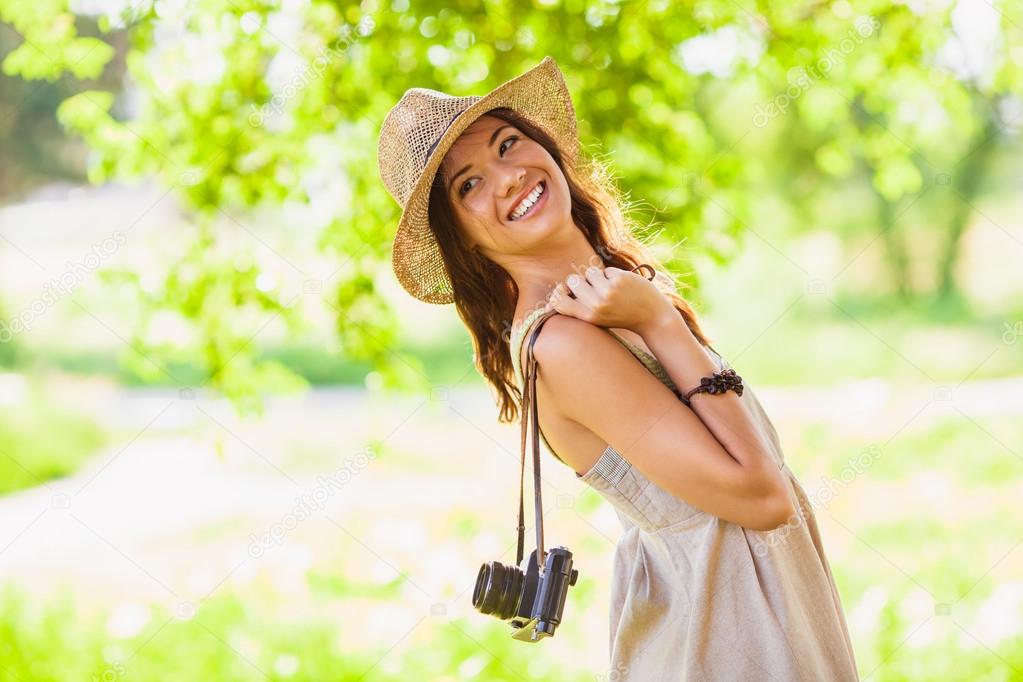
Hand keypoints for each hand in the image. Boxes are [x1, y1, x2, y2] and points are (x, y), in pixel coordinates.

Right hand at [545, 265, 676, 333]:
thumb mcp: (598, 318)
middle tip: (595, 288)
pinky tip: (624, 286)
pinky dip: (614, 275)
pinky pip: (607, 270)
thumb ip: (580, 306)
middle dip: (582, 280)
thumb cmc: (622, 316)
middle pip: (573, 281)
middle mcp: (596, 305)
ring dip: (599, 277)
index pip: (559, 302)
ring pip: (590, 272)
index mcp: (588, 317)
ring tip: (611, 288)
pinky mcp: (619, 280)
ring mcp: (607, 291)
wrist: (652, 318)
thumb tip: (557, 292)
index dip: (558, 292)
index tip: (564, 290)